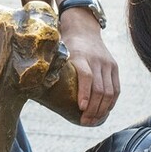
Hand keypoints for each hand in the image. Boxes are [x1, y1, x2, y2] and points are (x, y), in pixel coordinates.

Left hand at [59, 9, 120, 126]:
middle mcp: (96, 60)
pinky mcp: (114, 67)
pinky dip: (111, 103)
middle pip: (100, 89)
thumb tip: (34, 90)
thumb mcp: (58, 54)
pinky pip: (116, 89)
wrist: (84, 29)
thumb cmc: (65, 46)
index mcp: (80, 56)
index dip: (84, 94)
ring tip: (93, 121)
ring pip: (110, 92)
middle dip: (93, 109)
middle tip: (85, 122)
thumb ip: (50, 69)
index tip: (81, 108)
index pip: (86, 76)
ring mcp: (107, 64)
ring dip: (102, 109)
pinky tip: (104, 112)